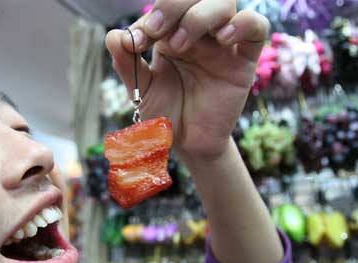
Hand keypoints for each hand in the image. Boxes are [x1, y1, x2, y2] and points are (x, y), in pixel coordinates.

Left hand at [105, 0, 268, 160]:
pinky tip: (222, 38)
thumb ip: (127, 63)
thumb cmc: (165, 113)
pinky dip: (242, 24)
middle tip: (155, 30)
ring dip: (199, 16)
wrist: (187, 142)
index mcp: (171, 34)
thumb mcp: (141, 89)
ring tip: (178, 44)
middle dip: (173, 5)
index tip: (134, 42)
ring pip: (224, 4)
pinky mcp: (243, 61)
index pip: (165, 8)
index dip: (149, 18)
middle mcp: (198, 34)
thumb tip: (113, 35)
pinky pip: (256, 28)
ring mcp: (222, 45)